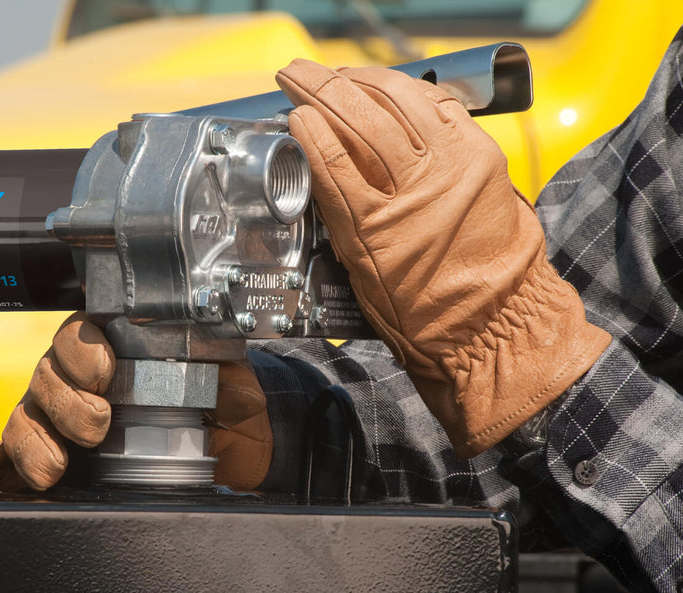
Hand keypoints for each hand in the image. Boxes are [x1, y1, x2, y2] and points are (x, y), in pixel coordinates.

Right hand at [0, 313, 272, 490]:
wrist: (233, 456)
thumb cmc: (224, 403)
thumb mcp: (231, 372)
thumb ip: (219, 352)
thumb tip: (211, 333)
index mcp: (116, 348)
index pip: (78, 334)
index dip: (82, 351)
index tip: (104, 374)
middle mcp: (80, 380)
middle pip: (46, 377)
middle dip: (65, 403)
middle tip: (96, 428)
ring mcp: (59, 421)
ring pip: (24, 419)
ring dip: (32, 442)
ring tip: (55, 468)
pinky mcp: (50, 462)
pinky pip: (7, 459)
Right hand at [276, 60, 610, 454]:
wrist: (495, 324)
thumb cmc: (425, 312)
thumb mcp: (362, 270)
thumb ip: (339, 212)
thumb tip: (316, 163)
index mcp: (379, 228)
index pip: (333, 158)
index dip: (308, 127)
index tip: (290, 113)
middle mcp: (420, 189)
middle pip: (363, 118)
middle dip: (322, 88)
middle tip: (295, 75)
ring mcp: (456, 166)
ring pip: (401, 100)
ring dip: (362, 80)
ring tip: (335, 75)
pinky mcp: (481, 156)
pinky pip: (438, 105)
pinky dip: (406, 89)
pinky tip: (384, 86)